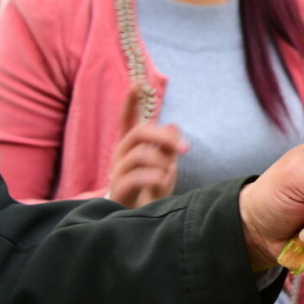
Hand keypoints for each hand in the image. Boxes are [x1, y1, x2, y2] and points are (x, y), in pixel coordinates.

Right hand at [107, 85, 187, 208]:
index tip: (138, 83)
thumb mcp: (165, 165)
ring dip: (161, 161)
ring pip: (137, 155)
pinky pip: (134, 177)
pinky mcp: (118, 190)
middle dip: (163, 137)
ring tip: (171, 172)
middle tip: (185, 148)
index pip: (128, 119)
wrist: (138, 220)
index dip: (131, 102)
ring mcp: (118, 172)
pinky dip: (154, 177)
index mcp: (133, 145)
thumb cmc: (151, 188)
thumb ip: (168, 146)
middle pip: (137, 133)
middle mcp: (122, 155)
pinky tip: (164, 182)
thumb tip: (174, 125)